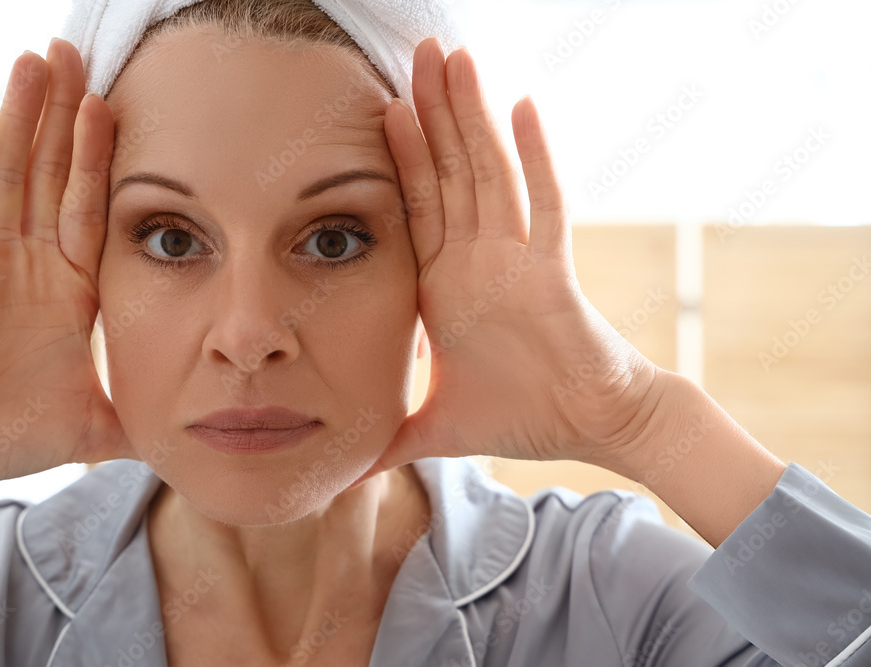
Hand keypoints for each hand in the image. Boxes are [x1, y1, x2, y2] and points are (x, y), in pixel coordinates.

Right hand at [0, 38, 134, 512]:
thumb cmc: (7, 438)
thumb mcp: (93, 423)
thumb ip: (139, 419)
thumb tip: (190, 440)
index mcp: (68, 289)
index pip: (89, 206)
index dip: (100, 157)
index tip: (113, 105)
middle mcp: (29, 265)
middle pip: (49, 174)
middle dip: (62, 115)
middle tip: (74, 53)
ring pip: (7, 175)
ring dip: (20, 119)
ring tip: (34, 61)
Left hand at [354, 38, 667, 483]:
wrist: (592, 428)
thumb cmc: (522, 419)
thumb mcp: (437, 426)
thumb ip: (392, 438)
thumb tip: (349, 466)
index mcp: (447, 286)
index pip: (418, 208)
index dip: (400, 158)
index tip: (381, 107)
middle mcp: (480, 261)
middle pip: (452, 172)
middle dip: (434, 111)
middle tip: (417, 51)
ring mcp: (518, 259)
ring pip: (491, 173)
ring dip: (472, 116)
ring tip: (455, 58)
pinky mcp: (554, 269)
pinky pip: (546, 204)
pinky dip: (536, 156)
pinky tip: (523, 106)